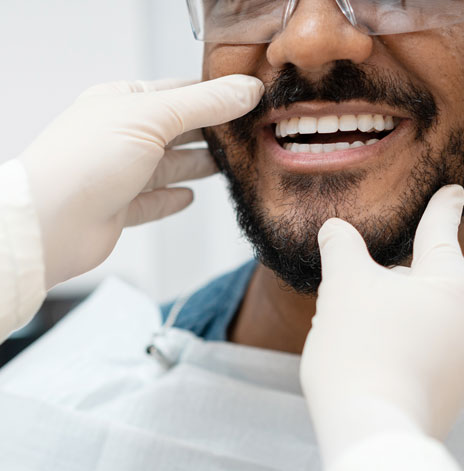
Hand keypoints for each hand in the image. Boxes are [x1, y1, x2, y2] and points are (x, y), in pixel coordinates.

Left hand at [19, 75, 263, 288]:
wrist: (51, 223)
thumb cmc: (86, 162)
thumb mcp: (152, 118)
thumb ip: (204, 105)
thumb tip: (246, 90)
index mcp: (121, 102)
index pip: (177, 92)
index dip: (212, 95)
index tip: (245, 99)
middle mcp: (120, 136)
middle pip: (176, 131)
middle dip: (209, 132)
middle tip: (243, 134)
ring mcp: (120, 174)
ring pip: (168, 166)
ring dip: (196, 165)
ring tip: (226, 164)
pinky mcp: (120, 209)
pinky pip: (153, 201)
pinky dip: (173, 199)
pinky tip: (189, 197)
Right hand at [300, 185, 463, 469]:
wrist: (372, 430)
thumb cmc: (359, 348)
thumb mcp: (344, 286)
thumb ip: (341, 247)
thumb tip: (334, 229)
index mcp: (457, 283)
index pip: (441, 231)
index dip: (441, 207)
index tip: (454, 190)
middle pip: (430, 281)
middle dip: (394, 283)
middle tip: (357, 305)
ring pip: (430, 316)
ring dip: (398, 316)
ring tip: (364, 339)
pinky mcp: (463, 390)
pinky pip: (434, 349)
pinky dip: (408, 345)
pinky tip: (380, 360)